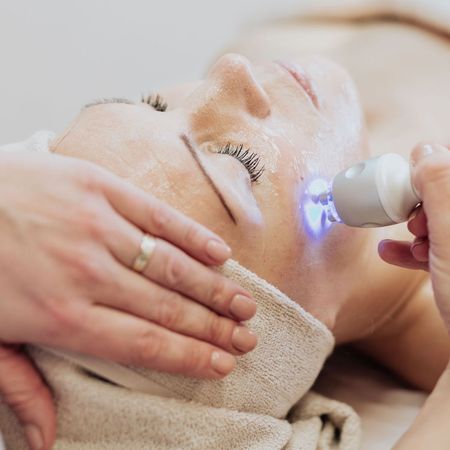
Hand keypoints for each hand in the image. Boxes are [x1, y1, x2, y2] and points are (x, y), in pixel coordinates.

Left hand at [0, 151, 256, 449]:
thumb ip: (18, 387)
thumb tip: (44, 442)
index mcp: (60, 316)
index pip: (143, 343)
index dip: (189, 356)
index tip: (223, 363)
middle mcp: (88, 273)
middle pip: (167, 308)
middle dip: (213, 326)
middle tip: (247, 337)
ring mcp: (96, 226)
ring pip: (171, 265)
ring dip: (213, 288)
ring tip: (245, 304)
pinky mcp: (98, 187)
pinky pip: (156, 216)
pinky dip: (192, 235)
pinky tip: (220, 253)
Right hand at [379, 143, 449, 329]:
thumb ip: (439, 186)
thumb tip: (423, 148)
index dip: (433, 169)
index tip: (413, 181)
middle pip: (446, 195)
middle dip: (424, 204)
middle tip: (415, 222)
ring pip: (441, 220)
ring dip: (416, 228)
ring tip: (409, 243)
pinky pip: (436, 245)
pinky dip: (412, 248)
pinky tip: (390, 253)